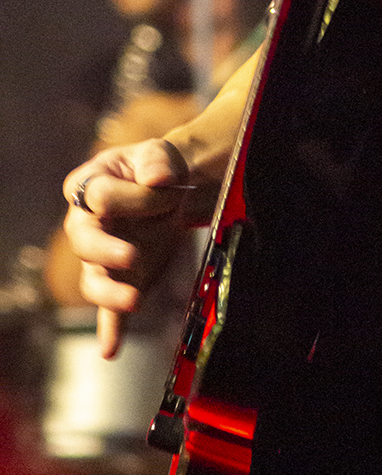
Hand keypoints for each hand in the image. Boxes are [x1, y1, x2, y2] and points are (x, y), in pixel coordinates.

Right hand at [62, 139, 192, 356]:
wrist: (176, 189)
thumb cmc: (158, 167)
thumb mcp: (158, 153)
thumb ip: (156, 160)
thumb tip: (157, 179)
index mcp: (87, 186)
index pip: (100, 196)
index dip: (135, 196)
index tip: (167, 191)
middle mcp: (85, 225)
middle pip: (84, 242)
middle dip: (106, 251)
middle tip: (133, 257)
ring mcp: (101, 257)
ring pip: (94, 280)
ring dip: (111, 293)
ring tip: (134, 301)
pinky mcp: (121, 279)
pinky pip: (109, 309)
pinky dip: (111, 329)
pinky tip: (111, 348)